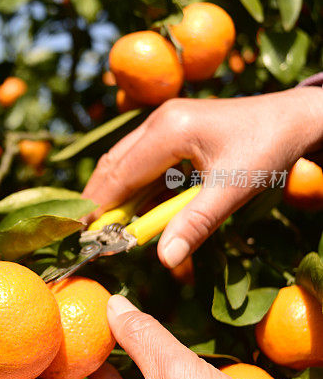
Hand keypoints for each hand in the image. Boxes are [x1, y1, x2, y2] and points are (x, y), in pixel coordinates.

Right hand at [82, 88, 322, 267]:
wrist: (295, 117)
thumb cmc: (267, 149)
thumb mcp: (233, 190)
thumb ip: (196, 224)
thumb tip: (165, 260)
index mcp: (169, 129)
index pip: (120, 174)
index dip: (99, 207)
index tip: (82, 236)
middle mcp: (159, 119)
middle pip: (114, 165)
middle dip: (101, 202)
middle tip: (90, 238)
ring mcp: (165, 120)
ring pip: (125, 162)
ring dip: (119, 196)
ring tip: (111, 230)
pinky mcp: (173, 127)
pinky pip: (143, 160)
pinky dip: (137, 187)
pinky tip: (140, 211)